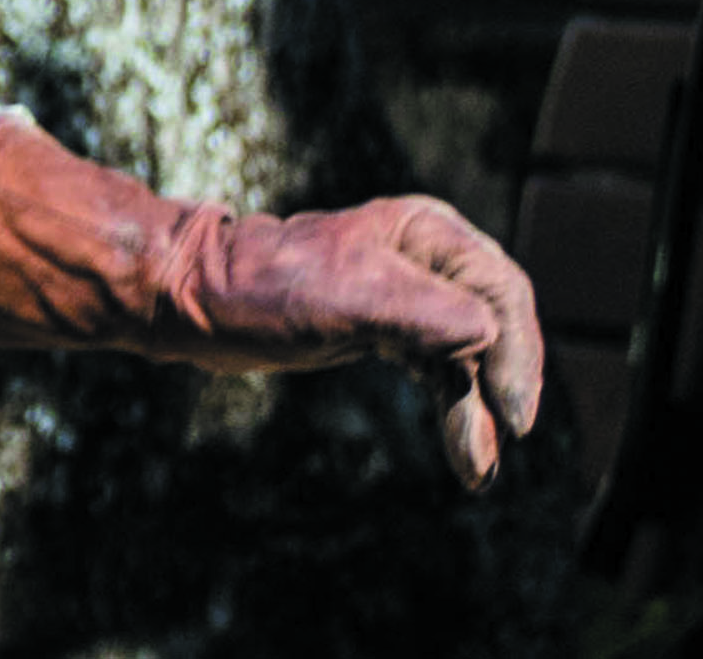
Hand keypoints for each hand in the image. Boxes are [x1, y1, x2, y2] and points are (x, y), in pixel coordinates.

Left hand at [0, 116, 548, 485]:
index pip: (502, 293)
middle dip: (501, 386)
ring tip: (478, 469)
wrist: (185, 298)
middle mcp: (425, 259)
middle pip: (496, 327)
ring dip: (477, 411)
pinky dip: (453, 410)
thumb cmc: (256, 284)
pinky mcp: (384, 331)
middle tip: (503, 440)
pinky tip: (467, 454)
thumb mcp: (343, 294)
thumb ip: (418, 310)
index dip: (517, 353)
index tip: (512, 412)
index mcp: (425, 233)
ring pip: (469, 358)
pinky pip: (439, 373)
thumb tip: (484, 332)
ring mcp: (407, 297)